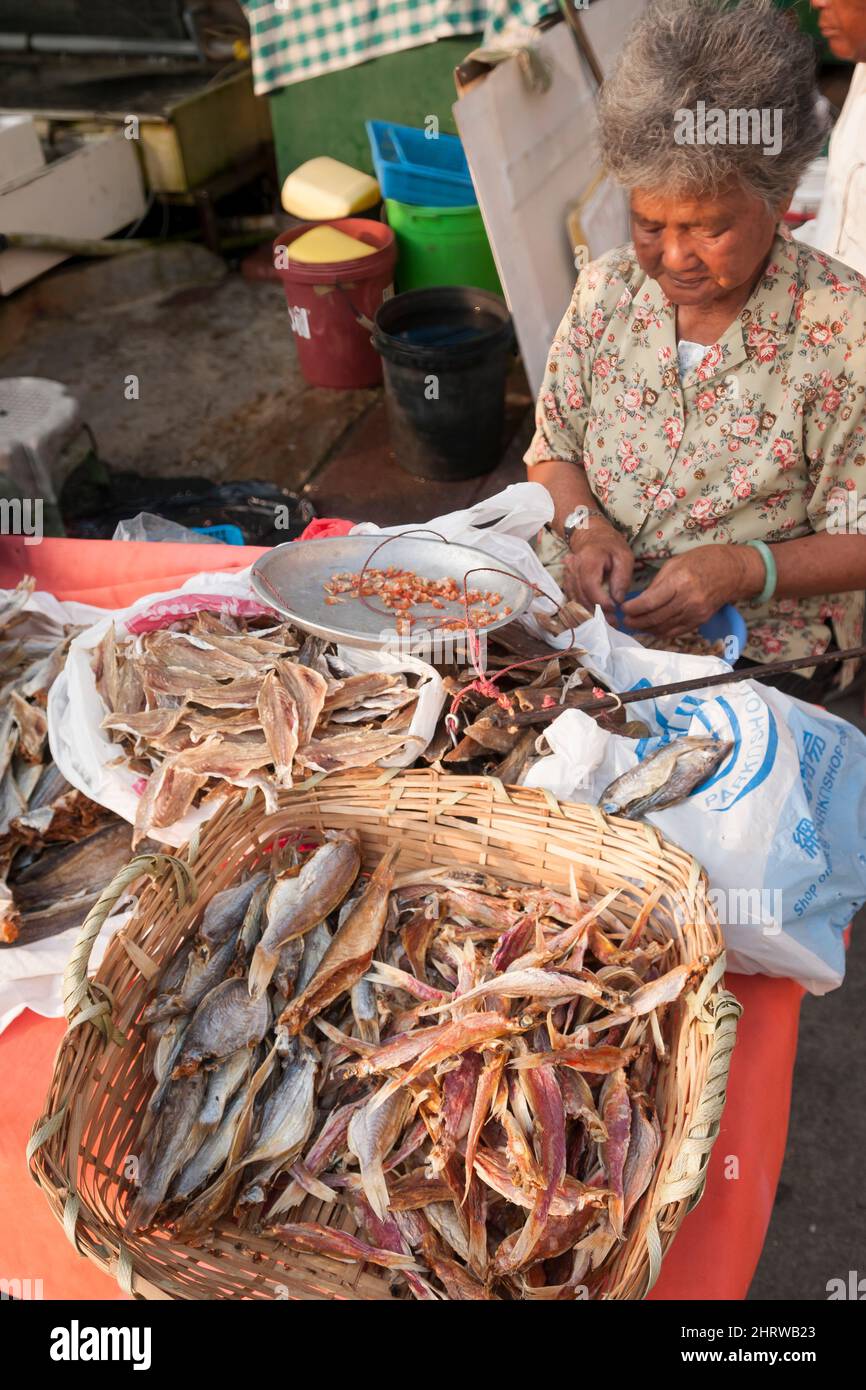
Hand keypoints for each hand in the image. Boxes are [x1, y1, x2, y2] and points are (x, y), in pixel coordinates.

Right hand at [564, 519, 634, 616]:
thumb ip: (622, 578)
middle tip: (613, 623)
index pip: (590, 586)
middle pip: (581, 596)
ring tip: (606, 622)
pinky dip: (583, 608)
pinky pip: (573, 598)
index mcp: (588, 560)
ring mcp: (567, 575)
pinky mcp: (567, 581)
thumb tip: (618, 600)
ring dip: (590, 613)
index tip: (615, 610)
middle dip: (597, 612)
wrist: (592, 535)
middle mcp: (573, 568)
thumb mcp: (624, 557)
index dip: (601, 601)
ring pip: (575, 600)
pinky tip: (595, 615)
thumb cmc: (611, 545)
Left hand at [620, 544, 763, 637]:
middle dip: (636, 622)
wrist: (733, 571)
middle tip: (625, 621)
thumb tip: (640, 600)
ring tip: (635, 625)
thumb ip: (657, 583)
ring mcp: (695, 613)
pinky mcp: (700, 621)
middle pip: (655, 618)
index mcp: (680, 581)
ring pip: (664, 628)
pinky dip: (661, 632)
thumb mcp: (675, 563)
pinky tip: (651, 629)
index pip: (650, 602)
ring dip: (646, 629)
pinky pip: (676, 632)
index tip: (623, 609)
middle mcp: (688, 600)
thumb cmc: (703, 561)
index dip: (633, 609)